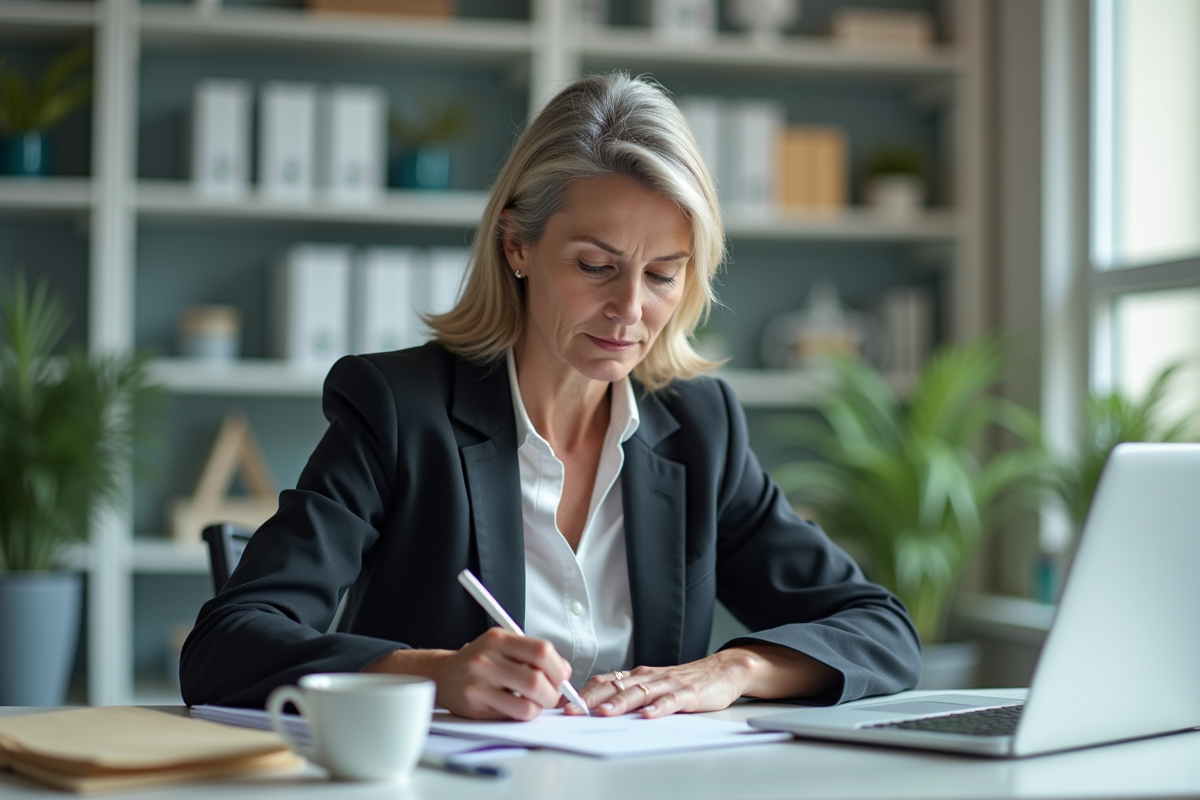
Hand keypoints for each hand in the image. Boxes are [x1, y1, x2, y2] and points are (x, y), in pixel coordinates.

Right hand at [365, 628, 571, 720]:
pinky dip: (524, 714)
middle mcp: (488, 657)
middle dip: (553, 692)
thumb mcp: (502, 647)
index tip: (561, 676)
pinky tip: (517, 708)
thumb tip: (565, 671)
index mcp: (499, 638)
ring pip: (528, 701)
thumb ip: (531, 655)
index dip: (558, 667)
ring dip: (540, 706)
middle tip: (550, 695)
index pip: (542, 650)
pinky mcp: (475, 702)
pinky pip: (514, 714)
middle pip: (537, 679)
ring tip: (534, 703)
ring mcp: (480, 681)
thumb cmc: (479, 663)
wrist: (442, 675)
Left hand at [567, 645, 838, 718]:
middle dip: (591, 700)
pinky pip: (672, 701)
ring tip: (603, 714)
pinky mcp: (689, 693)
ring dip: (620, 703)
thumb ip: (629, 693)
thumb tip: (595, 707)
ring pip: (639, 692)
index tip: (562, 704)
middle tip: (571, 712)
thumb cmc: (686, 681)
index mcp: (637, 675)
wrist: (724, 670)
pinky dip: (659, 708)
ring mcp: (669, 684)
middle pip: (615, 686)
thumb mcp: (653, 685)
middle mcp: (649, 676)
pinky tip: (649, 716)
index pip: (604, 680)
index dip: (582, 692)